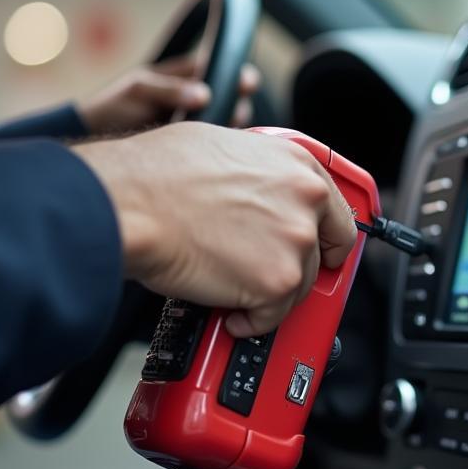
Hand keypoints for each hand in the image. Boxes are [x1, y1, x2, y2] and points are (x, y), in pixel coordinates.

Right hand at [74, 122, 357, 335]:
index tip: (321, 252)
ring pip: (298, 287)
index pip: (338, 212)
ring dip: (268, 294)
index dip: (327, 238)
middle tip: (269, 276)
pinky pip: (272, 316)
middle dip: (297, 268)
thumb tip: (254, 189)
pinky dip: (251, 321)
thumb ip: (258, 172)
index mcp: (297, 165)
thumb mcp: (223, 147)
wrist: (129, 203)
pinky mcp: (276, 282)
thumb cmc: (156, 173)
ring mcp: (294, 243)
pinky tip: (229, 311)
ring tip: (232, 287)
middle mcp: (305, 201)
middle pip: (322, 253)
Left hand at [78, 58, 260, 134]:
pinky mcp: (191, 147)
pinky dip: (219, 146)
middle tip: (235, 112)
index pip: (220, 68)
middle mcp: (195, 98)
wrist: (94, 139)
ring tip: (222, 131)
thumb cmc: (113, 107)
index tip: (246, 83)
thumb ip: (169, 90)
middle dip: (238, 103)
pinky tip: (217, 150)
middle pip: (231, 98)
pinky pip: (213, 145)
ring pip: (226, 123)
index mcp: (184, 75)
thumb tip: (205, 95)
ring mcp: (195, 124)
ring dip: (230, 126)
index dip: (237, 75)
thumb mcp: (137, 90)